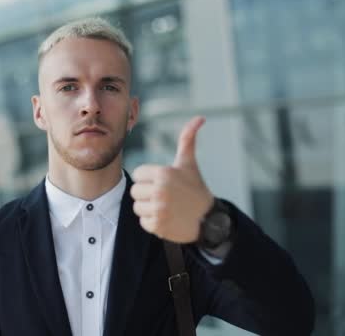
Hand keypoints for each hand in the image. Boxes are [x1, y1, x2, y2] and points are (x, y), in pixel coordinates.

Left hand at [131, 116, 213, 242]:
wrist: (209, 219)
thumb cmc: (195, 188)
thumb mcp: (189, 163)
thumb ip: (187, 139)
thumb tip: (200, 118)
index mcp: (164, 173)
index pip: (137, 174)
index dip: (148, 178)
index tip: (162, 183)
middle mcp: (160, 191)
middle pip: (134, 191)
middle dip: (147, 193)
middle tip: (164, 196)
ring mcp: (159, 209)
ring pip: (137, 206)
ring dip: (148, 208)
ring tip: (165, 207)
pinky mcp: (158, 226)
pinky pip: (143, 222)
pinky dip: (152, 222)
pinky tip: (166, 218)